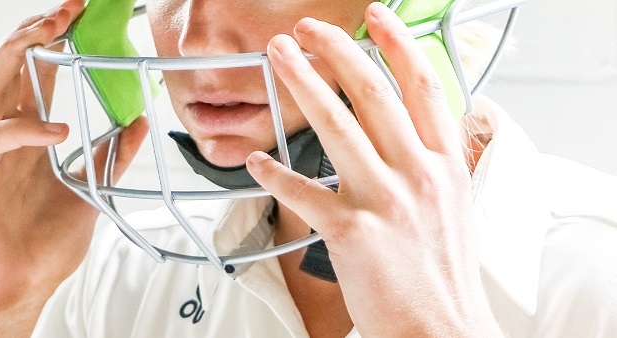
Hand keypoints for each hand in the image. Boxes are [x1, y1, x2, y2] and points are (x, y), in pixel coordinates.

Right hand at [0, 0, 147, 334]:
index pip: (30, 75)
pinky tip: (56, 128)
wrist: (18, 291)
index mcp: (23, 138)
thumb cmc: (44, 245)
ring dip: (16, 55)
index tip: (79, 18)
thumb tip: (140, 120)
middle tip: (66, 10)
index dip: (50, 42)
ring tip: (50, 32)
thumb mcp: (88, 190)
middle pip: (5, 69)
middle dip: (32, 33)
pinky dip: (22, 128)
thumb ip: (109, 155)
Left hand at [248, 3, 498, 335]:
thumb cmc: (444, 273)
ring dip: (302, 85)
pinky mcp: (351, 232)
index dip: (397, 45)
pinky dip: (274, 174)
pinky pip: (303, 192)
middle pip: (372, 94)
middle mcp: (417, 174)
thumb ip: (434, 162)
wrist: (444, 330)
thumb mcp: (455, 205)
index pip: (423, 88)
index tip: (375, 20)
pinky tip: (255, 161)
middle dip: (336, 52)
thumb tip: (417, 132)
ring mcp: (384, 200)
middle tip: (307, 31)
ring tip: (279, 58)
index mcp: (445, 164)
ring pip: (336, 126)